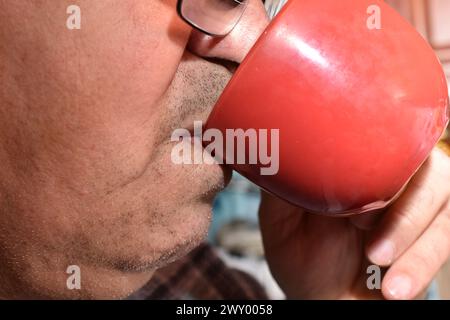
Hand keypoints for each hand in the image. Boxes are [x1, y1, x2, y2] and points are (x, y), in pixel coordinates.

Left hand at [259, 147, 449, 298]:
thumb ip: (281, 189)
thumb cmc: (302, 257)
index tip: (353, 187)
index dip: (380, 152)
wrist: (321, 300)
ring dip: (411, 230)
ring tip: (376, 258)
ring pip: (443, 198)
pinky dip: (421, 263)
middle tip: (361, 225)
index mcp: (359, 168)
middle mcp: (395, 182)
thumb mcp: (280, 221)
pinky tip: (393, 288)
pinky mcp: (431, 242)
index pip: (387, 136)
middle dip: (396, 196)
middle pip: (425, 165)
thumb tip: (276, 151)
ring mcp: (418, 211)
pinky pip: (445, 240)